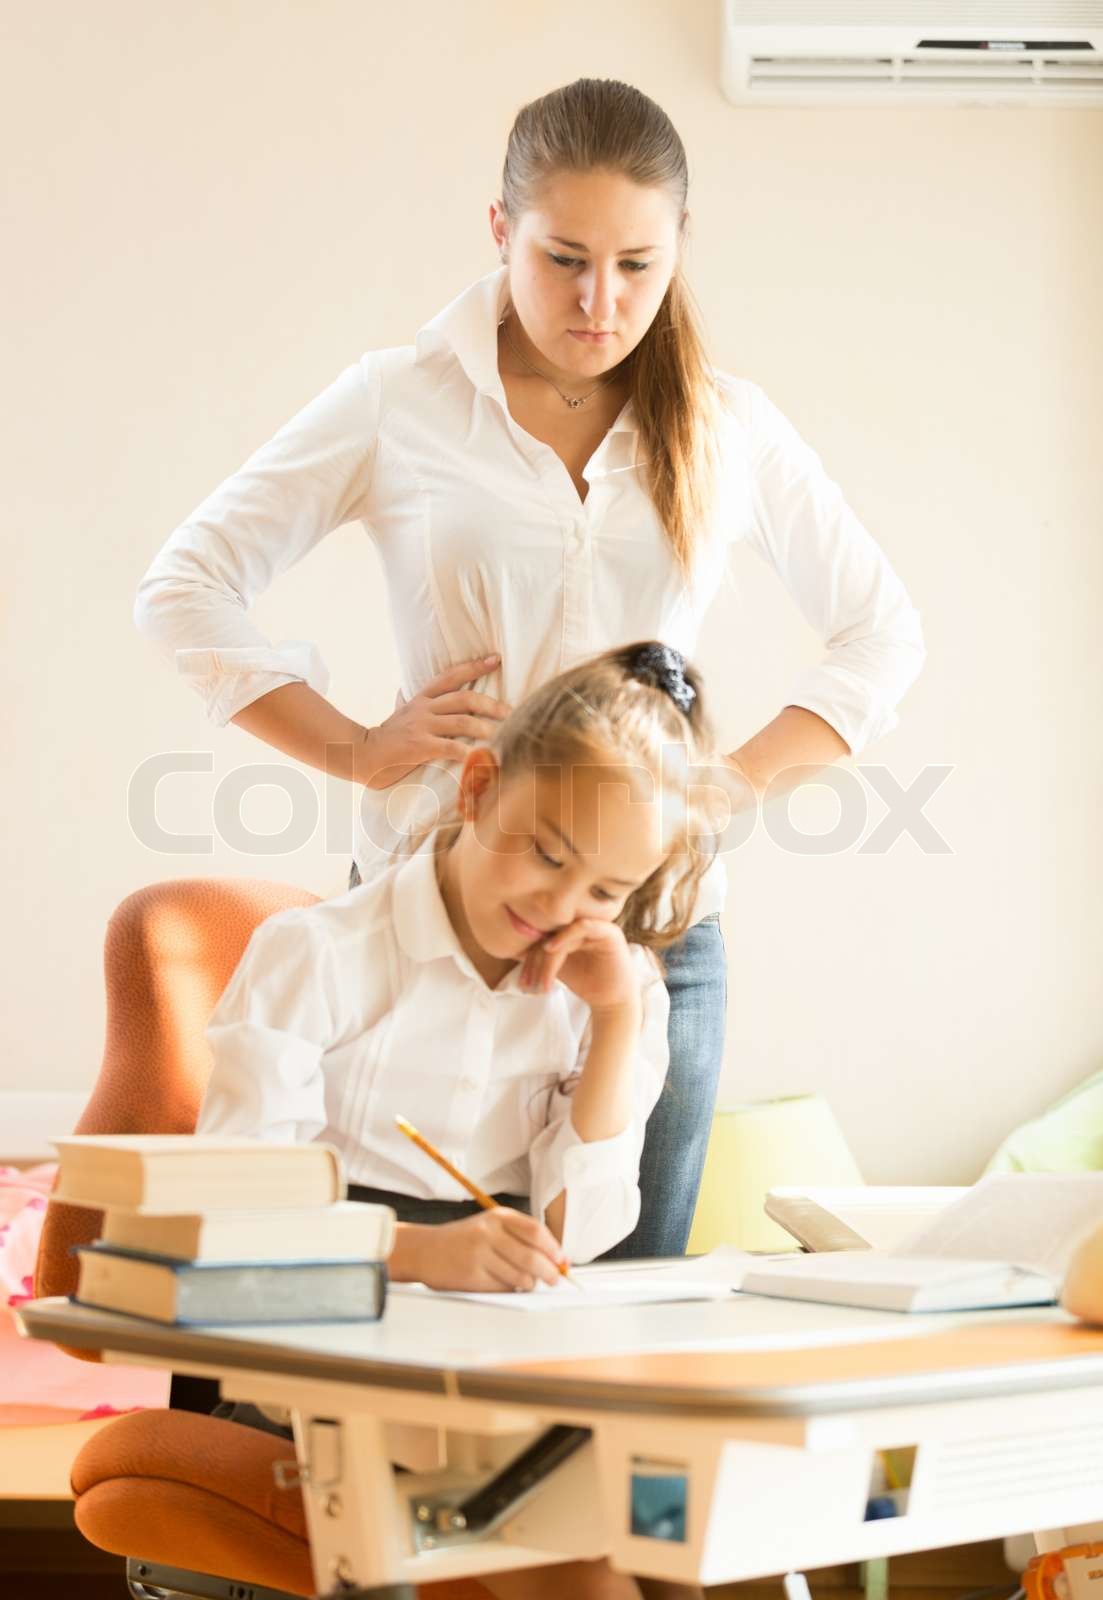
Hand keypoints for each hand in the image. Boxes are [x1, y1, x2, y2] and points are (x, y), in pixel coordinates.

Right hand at [354, 655, 509, 788]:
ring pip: (462, 721)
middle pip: (464, 698)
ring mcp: (422, 726)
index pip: (451, 676)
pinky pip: (451, 747)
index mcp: (421, 699)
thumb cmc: (385, 739)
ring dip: (486, 728)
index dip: (474, 667)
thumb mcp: (402, 716)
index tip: (496, 659)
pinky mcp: (420, 746)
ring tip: (505, 734)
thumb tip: (422, 700)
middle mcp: (423, 708)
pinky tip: (484, 758)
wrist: (361, 754)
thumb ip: (417, 708)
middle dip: (491, 704)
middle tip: (511, 712)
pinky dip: (470, 752)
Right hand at [413, 1208, 567, 1291]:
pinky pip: (504, 1288)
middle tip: (555, 1279)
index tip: (563, 1261)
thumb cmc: (464, 1240)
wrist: (425, 1250)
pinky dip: (512, 1290)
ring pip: (520, 1277)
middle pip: (532, 1257)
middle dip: (550, 1272)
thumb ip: (521, 1238)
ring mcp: (479, 1255)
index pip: (535, 1231)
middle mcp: (489, 1233)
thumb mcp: (491, 1226)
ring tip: (528, 1283)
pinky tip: (507, 1285)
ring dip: (530, 1284)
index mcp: (498, 1217)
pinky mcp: (471, 1276)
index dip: (553, 1248)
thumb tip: (559, 1259)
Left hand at [520, 918, 640, 1018]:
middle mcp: (583, 923)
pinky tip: (551, 950)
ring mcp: (596, 925)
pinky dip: (565, 936)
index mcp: (569, 929)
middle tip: (528, 985)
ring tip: (541, 983)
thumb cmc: (585, 981)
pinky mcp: (609, 932)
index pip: (542, 936)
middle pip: (550, 934)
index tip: (522, 982)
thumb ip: (538, 956)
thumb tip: (511, 947)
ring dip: (547, 960)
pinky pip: (583, 926)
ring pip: (562, 934)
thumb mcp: (556, 968)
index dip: (528, 957)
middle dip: (535, 961)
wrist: (611, 1000)